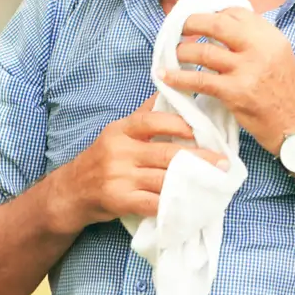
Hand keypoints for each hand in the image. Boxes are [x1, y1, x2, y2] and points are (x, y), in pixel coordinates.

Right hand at [49, 94, 228, 233]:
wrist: (71, 192)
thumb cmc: (101, 159)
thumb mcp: (116, 132)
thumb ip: (143, 115)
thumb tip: (170, 89)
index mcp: (120, 130)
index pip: (152, 121)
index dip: (179, 124)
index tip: (203, 131)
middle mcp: (119, 151)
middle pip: (165, 153)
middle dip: (198, 158)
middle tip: (222, 162)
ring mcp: (119, 177)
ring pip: (163, 178)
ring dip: (192, 183)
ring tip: (214, 184)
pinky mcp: (120, 201)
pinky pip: (153, 203)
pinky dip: (173, 204)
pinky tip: (190, 205)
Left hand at [159, 7, 294, 154]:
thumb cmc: (282, 92)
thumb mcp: (276, 55)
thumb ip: (252, 39)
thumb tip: (217, 24)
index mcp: (270, 36)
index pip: (235, 12)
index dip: (212, 14)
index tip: (198, 19)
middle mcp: (260, 48)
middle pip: (216, 24)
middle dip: (191, 23)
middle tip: (178, 28)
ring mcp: (248, 70)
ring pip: (203, 51)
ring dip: (182, 51)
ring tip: (173, 54)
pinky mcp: (235, 92)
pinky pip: (199, 79)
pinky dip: (179, 77)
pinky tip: (166, 76)